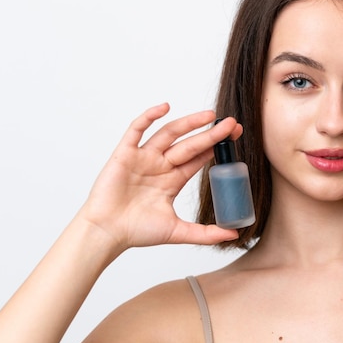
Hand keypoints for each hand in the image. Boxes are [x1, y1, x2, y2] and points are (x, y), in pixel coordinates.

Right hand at [78, 103, 240, 250]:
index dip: (216, 146)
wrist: (107, 233)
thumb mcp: (178, 231)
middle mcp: (160, 165)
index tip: (235, 135)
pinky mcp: (125, 154)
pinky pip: (136, 130)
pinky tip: (165, 107)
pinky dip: (149, 117)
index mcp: (173, 180)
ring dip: (188, 122)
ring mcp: (143, 158)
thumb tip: (234, 235)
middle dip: (210, 134)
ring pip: (169, 133)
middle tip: (230, 122)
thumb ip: (206, 233)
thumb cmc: (136, 231)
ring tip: (209, 115)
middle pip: (189, 144)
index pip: (199, 158)